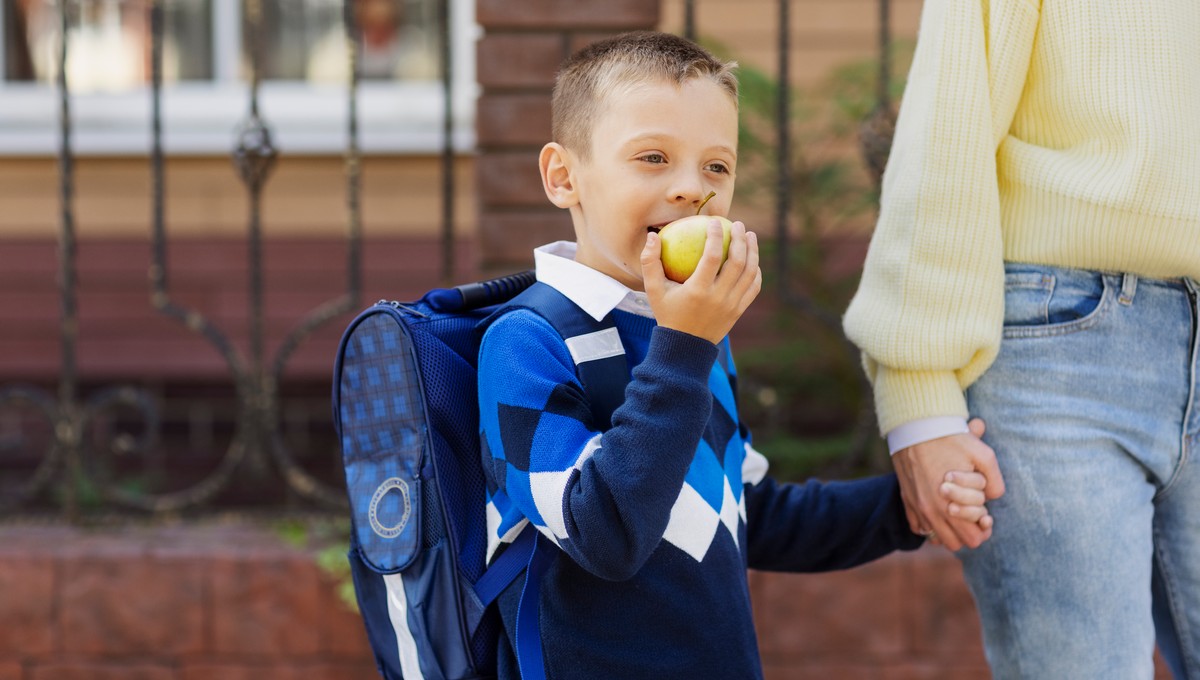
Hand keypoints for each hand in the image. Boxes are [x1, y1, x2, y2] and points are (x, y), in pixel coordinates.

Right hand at [641, 219, 761, 343]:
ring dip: (753, 251)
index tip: (715, 222)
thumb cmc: (667, 313)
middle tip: (738, 224)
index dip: (715, 236)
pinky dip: (755, 271)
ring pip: (750, 273)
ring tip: (750, 236)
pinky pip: (753, 287)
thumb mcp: (653, 290)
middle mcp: (718, 297)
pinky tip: (752, 260)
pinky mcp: (739, 311)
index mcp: (698, 291)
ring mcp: (731, 305)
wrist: (685, 346)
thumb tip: (652, 236)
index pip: (712, 256)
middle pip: (737, 262)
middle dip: (741, 239)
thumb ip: (650, 262)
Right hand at [894, 417, 1004, 549]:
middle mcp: (931, 512)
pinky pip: (918, 527)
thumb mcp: (984, 455)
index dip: (983, 530)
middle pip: (955, 544)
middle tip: (974, 514)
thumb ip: (996, 482)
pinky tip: (939, 508)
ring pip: (936, 538)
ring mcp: (917, 507)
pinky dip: (930, 524)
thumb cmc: (951, 440)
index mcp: (951, 506)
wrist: (915, 427)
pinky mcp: (907, 500)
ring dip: (949, 530)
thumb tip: (993, 498)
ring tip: (957, 513)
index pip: (972, 539)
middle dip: (967, 532)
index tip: (986, 515)